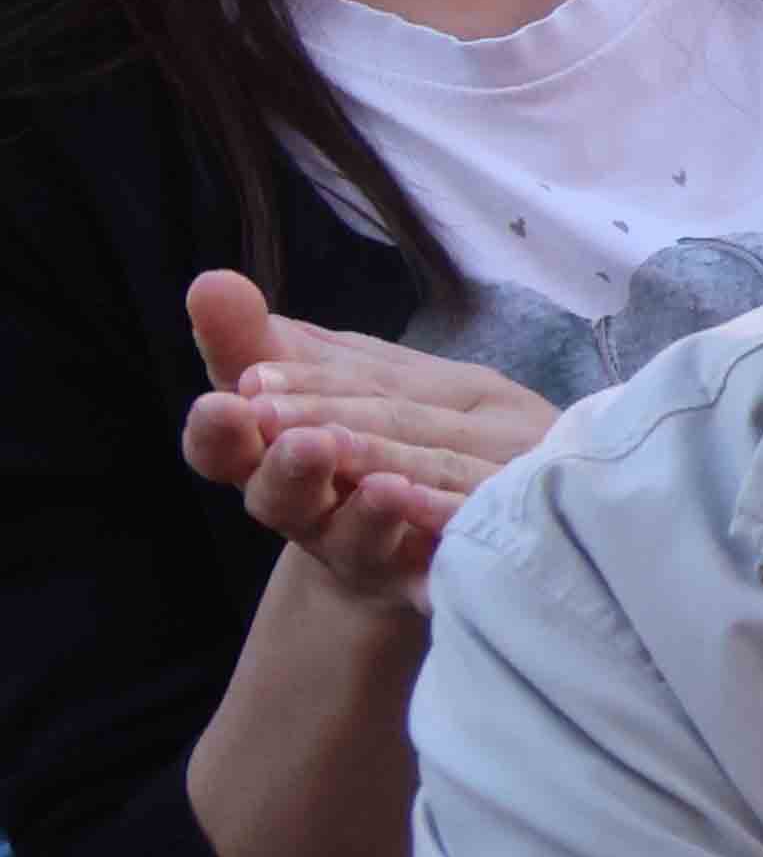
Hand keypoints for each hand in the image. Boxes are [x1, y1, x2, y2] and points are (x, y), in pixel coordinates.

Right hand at [176, 277, 564, 611]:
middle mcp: (310, 512)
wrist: (424, 527)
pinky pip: (438, 568)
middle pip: (285, 498)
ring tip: (382, 484)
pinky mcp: (434, 575)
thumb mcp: (312, 377)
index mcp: (269, 457)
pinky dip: (441, 545)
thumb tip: (211, 282)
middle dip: (292, 467)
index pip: (225, 449)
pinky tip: (456, 526)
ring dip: (367, 511)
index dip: (221, 434)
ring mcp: (370, 551)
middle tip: (301, 440)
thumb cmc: (353, 435)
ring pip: (360, 534)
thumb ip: (258, 340)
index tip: (223, 404)